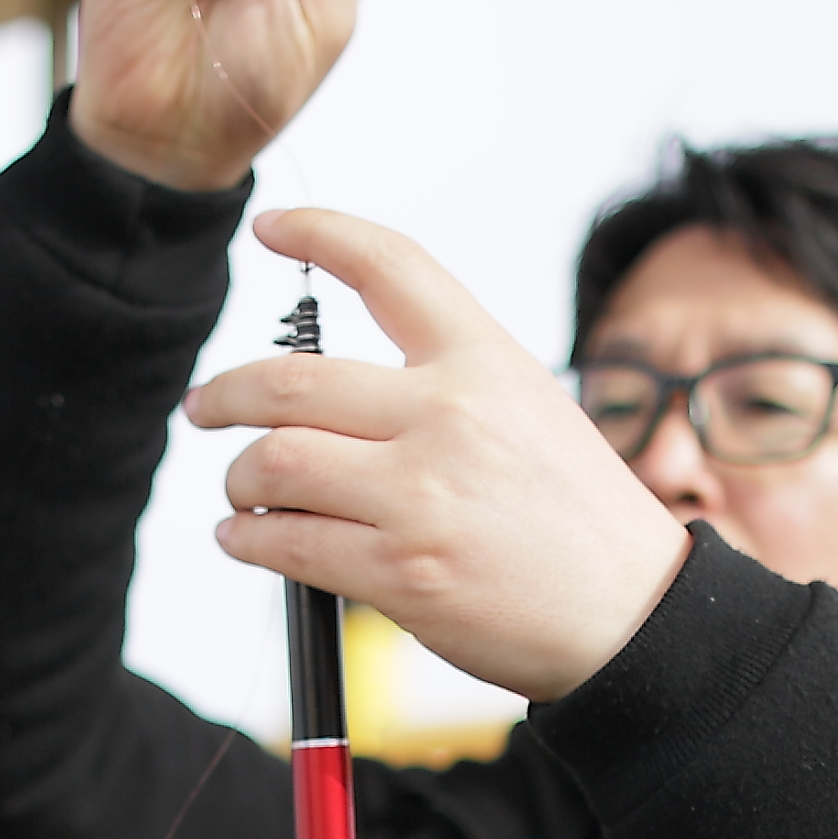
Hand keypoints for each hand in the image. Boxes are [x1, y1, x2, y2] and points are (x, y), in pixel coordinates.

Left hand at [189, 209, 692, 701]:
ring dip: (238, 479)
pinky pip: (286, 543)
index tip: (271, 226)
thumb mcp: (529, 409)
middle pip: (288, 382)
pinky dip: (248, 539)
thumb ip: (444, 384)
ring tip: (241, 491)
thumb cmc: (577, 516)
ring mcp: (420, 495)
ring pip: (273, 464)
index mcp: (484, 360)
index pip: (389, 266)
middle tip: (204, 407)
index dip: (319, 230)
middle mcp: (448, 414)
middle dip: (224, 394)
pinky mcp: (400, 571)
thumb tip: (331, 388)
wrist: (633, 612)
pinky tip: (248, 537)